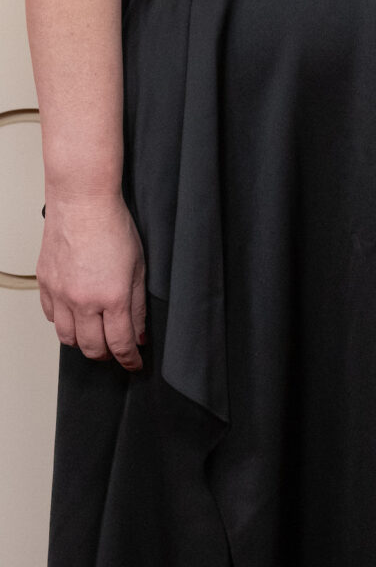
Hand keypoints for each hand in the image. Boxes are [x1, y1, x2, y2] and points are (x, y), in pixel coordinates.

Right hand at [37, 193, 145, 370]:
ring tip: (95, 336)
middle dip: (106, 355)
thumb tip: (139, 334)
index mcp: (112, 296)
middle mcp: (83, 301)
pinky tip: (75, 315)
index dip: (130, 360)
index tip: (134, 364)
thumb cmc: (113, 225)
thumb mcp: (139, 266)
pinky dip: (64, 323)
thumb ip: (138, 305)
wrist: (82, 202)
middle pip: (91, 348)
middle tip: (116, 351)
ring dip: (83, 343)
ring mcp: (60, 295)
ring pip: (67, 338)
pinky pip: (51, 318)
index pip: (120, 344)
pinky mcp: (45, 285)